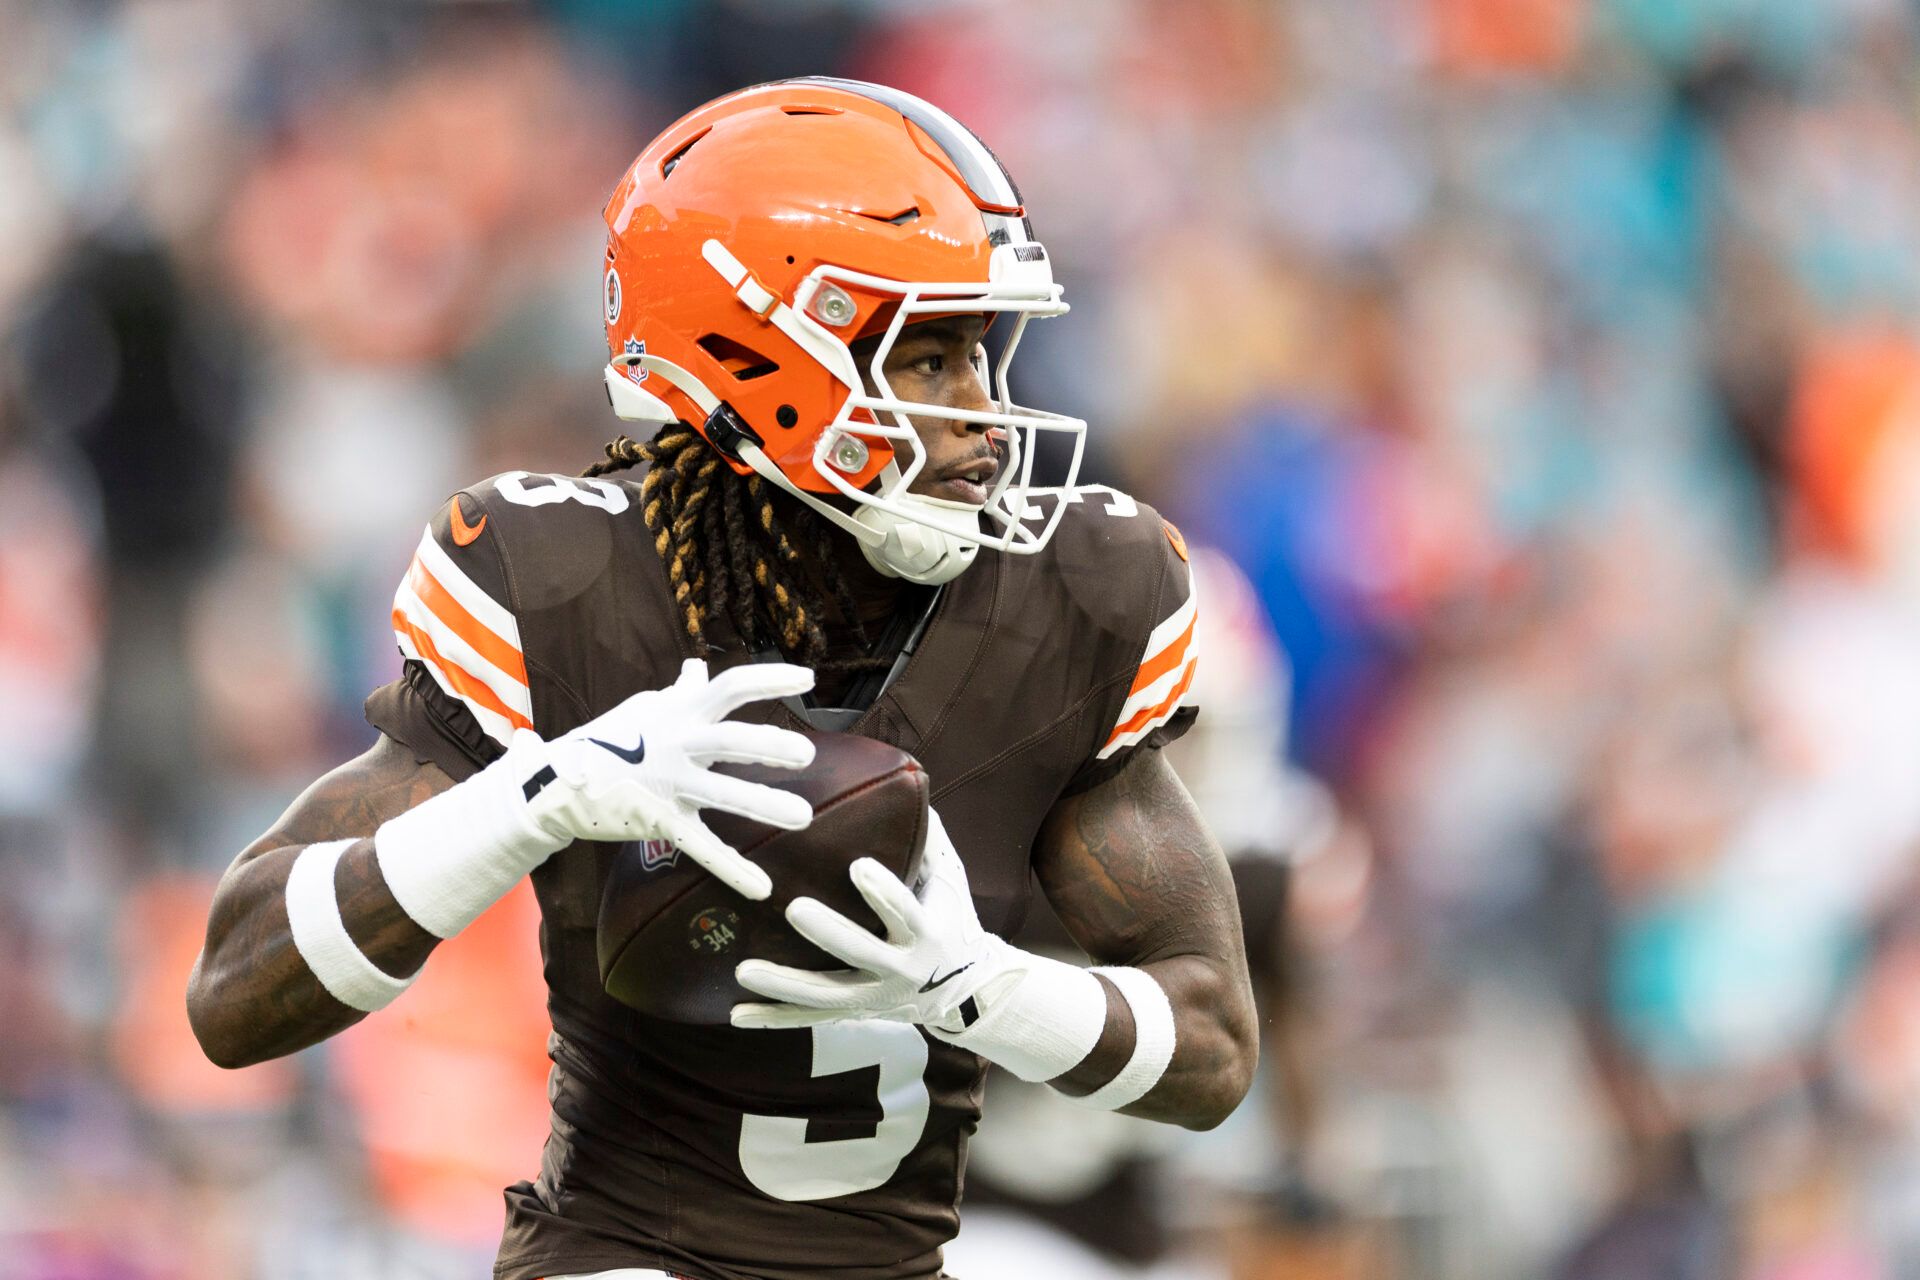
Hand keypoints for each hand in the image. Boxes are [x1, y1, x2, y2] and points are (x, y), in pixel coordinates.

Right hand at [525, 658, 814, 898]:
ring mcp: (670, 784)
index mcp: (680, 712)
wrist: (555, 782)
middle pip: (727, 739)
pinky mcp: (661, 821)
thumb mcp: (645, 708)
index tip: (808, 679)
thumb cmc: (610, 738)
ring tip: (803, 817)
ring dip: (763, 805)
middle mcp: (678, 745)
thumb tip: (698, 668)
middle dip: (766, 746)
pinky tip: (763, 888)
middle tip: (805, 754)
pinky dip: (732, 869)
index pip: (729, 688)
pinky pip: (702, 847)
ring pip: (721, 794)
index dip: (768, 680)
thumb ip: (681, 692)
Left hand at [731, 811, 1003, 1029]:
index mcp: (926, 934)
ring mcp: (873, 997)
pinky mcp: (853, 1014)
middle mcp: (900, 970)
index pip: (906, 912)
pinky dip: (773, 1019)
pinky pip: (808, 1020)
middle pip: (860, 954)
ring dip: (784, 985)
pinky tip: (735, 1014)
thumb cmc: (952, 919)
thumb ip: (930, 837)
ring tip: (744, 970)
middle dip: (829, 933)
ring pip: (825, 996)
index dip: (884, 892)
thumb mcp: (950, 880)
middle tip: (794, 908)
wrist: (966, 991)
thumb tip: (907, 780)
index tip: (858, 866)